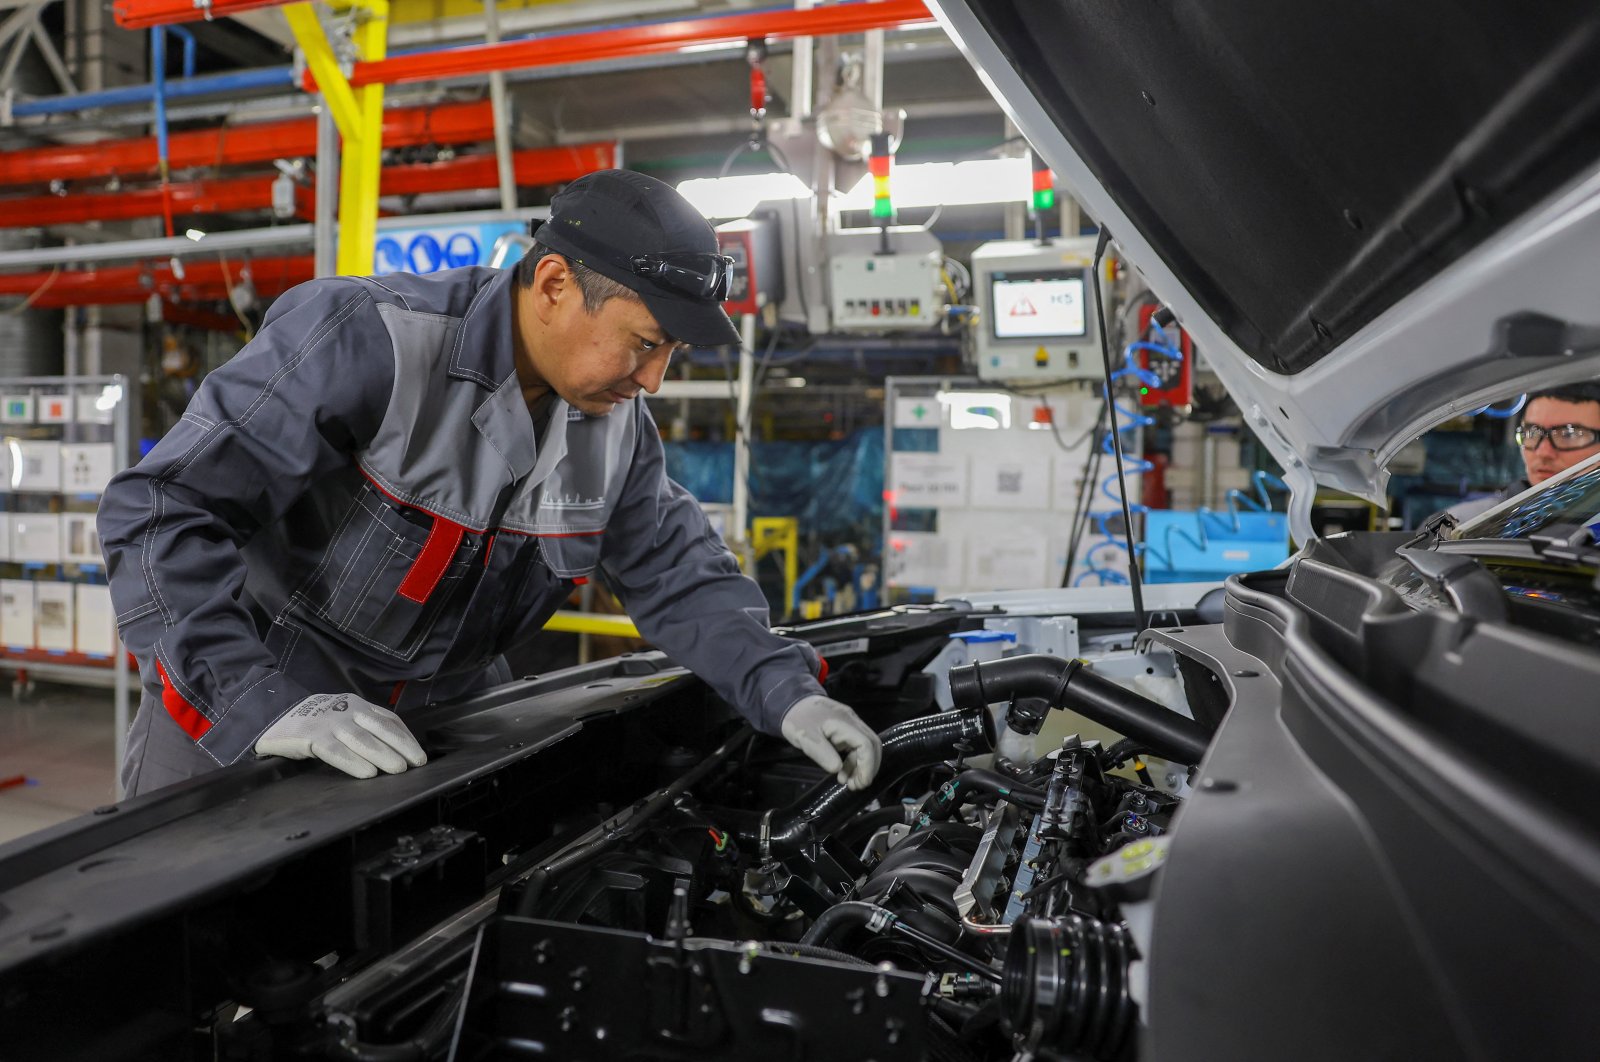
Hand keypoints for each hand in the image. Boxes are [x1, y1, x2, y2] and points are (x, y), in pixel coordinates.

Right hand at [255, 693, 427, 778]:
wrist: (274, 715)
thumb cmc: (315, 723)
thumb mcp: (342, 718)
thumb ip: (364, 728)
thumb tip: (394, 751)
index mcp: (357, 705)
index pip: (389, 720)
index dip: (406, 738)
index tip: (418, 754)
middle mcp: (347, 710)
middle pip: (381, 728)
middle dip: (401, 746)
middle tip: (416, 763)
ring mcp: (330, 723)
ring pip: (362, 739)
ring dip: (383, 755)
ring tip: (398, 769)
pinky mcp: (312, 737)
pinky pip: (336, 751)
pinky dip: (353, 762)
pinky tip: (367, 773)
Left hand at [780, 695, 881, 790]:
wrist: (792, 703)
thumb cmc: (797, 720)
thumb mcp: (805, 737)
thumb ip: (822, 753)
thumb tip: (838, 769)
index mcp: (844, 722)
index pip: (866, 744)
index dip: (867, 765)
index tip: (861, 783)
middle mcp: (853, 722)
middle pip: (872, 745)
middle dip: (868, 768)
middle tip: (857, 786)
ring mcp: (850, 726)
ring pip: (865, 747)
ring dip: (861, 767)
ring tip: (849, 783)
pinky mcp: (846, 731)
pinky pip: (856, 747)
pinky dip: (853, 762)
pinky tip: (843, 773)